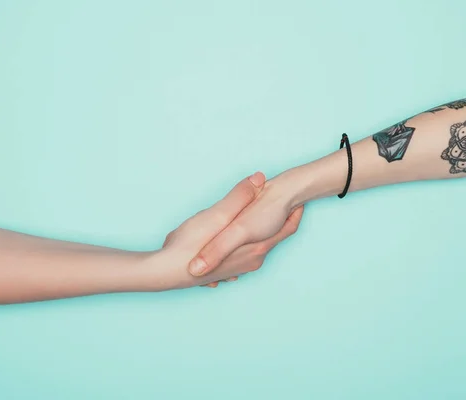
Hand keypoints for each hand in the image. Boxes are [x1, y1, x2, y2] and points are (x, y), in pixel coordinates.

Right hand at [187, 176, 301, 277]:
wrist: (165, 272)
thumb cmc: (189, 244)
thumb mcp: (217, 215)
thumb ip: (240, 197)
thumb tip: (259, 177)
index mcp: (256, 247)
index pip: (287, 228)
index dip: (295, 212)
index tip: (300, 199)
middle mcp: (251, 261)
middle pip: (274, 237)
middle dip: (279, 221)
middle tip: (284, 203)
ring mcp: (238, 269)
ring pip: (256, 247)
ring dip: (260, 233)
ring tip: (262, 218)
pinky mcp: (224, 271)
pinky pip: (241, 255)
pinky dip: (244, 244)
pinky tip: (236, 238)